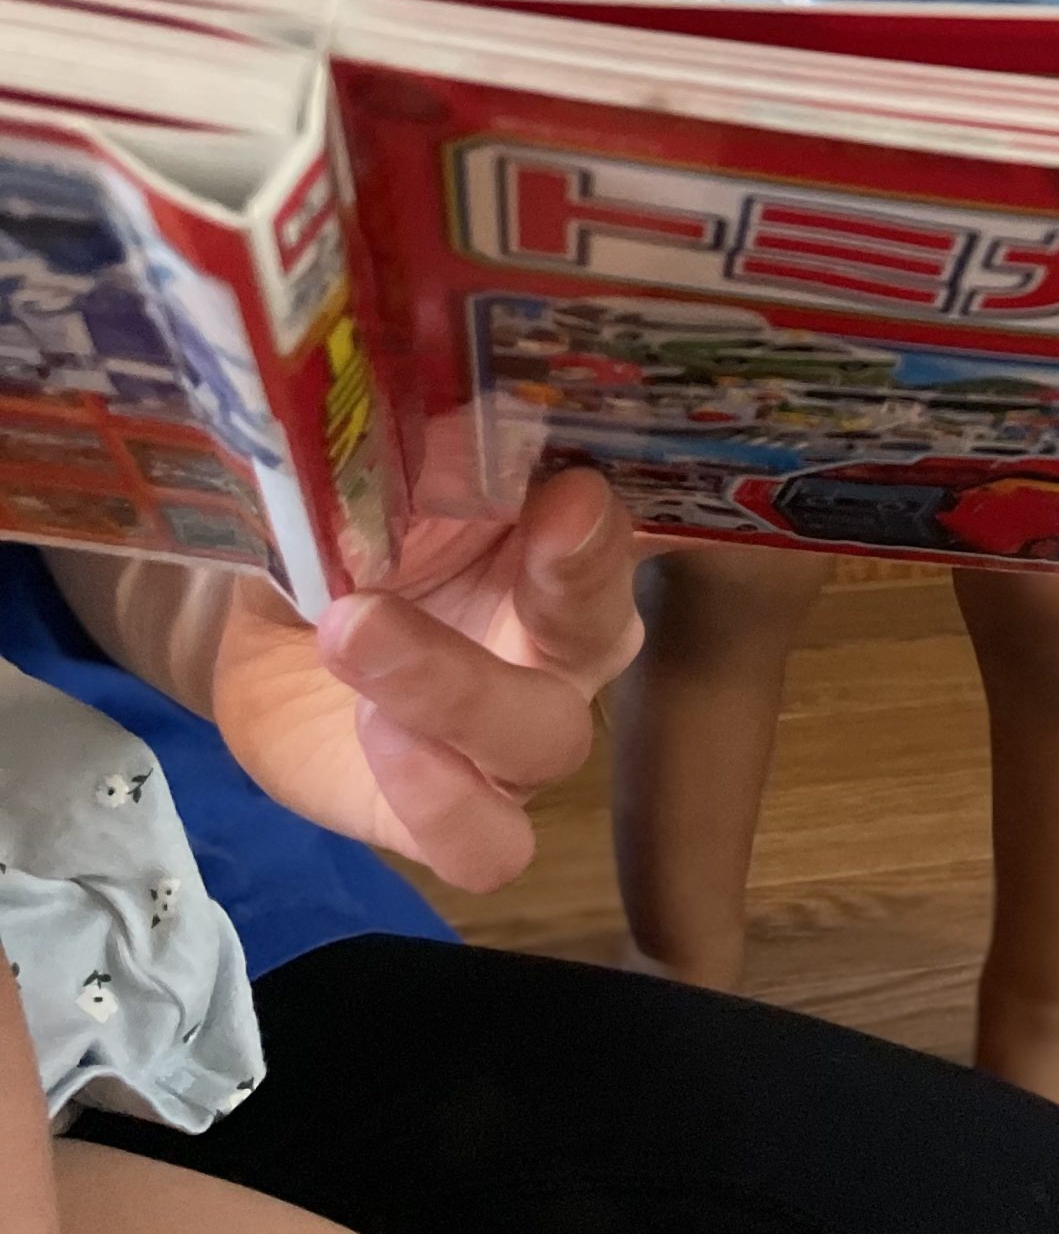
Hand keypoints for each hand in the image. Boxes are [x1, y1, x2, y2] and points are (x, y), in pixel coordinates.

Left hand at [210, 471, 643, 891]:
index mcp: (565, 536)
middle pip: (605, 624)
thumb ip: (423, 442)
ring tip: (354, 629)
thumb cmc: (352, 520)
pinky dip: (445, 799)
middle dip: (573, 578)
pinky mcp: (451, 816)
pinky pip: (488, 846)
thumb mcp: (379, 467)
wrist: (269, 617)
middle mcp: (566, 641)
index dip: (603, 513)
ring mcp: (517, 739)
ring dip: (456, 687)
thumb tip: (439, 387)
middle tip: (532, 525)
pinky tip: (375, 732)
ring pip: (544, 738)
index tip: (569, 487)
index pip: (616, 521)